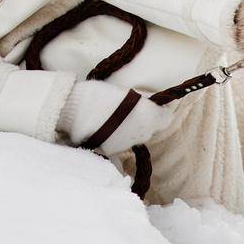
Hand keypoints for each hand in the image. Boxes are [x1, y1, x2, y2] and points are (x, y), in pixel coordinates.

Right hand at [60, 79, 175, 151]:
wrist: (77, 110)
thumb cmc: (101, 94)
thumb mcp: (127, 92)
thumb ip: (142, 101)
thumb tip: (150, 102)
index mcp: (150, 116)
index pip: (166, 119)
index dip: (160, 112)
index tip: (153, 106)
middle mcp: (143, 133)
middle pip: (150, 129)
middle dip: (145, 121)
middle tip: (130, 110)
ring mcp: (128, 144)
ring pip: (135, 137)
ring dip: (130, 129)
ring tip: (114, 118)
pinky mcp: (113, 151)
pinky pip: (120, 143)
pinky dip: (116, 137)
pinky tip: (105, 127)